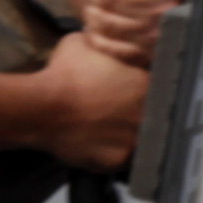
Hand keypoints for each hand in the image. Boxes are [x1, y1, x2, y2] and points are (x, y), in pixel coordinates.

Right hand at [33, 30, 147, 172]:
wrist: (42, 108)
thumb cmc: (63, 74)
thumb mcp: (85, 43)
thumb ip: (105, 46)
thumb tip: (105, 42)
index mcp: (147, 85)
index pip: (160, 88)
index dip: (146, 90)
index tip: (133, 92)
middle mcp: (147, 114)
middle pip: (154, 117)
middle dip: (140, 114)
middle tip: (119, 113)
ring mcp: (135, 140)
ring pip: (141, 141)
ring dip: (129, 136)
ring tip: (109, 130)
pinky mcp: (118, 161)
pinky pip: (122, 160)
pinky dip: (112, 154)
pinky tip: (99, 145)